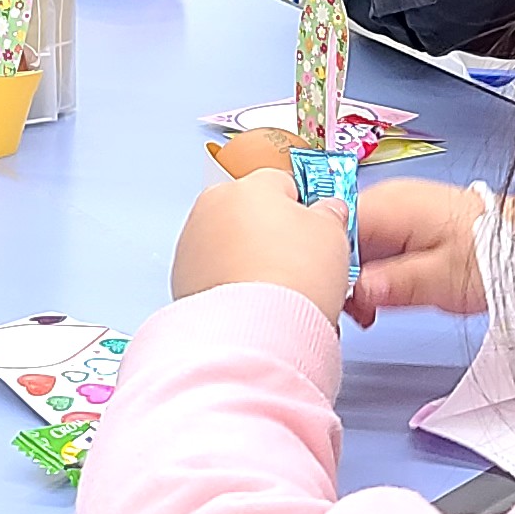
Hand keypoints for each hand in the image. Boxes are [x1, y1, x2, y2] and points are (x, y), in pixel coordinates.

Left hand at [171, 168, 351, 314]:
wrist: (255, 330)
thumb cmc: (290, 280)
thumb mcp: (333, 234)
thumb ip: (329, 214)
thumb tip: (328, 211)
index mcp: (250, 186)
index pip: (283, 183)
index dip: (306, 209)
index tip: (316, 229)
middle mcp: (212, 207)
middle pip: (252, 213)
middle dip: (273, 235)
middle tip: (299, 264)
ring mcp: (192, 243)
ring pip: (229, 244)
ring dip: (249, 261)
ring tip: (277, 290)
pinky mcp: (181, 279)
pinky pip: (214, 274)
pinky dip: (230, 285)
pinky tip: (254, 304)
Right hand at [343, 178, 488, 326]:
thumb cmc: (493, 253)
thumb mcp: (441, 279)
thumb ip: (393, 285)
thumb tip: (354, 292)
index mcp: (389, 204)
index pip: (330, 227)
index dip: (325, 265)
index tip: (334, 297)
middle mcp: (387, 199)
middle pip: (336, 236)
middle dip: (339, 276)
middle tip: (356, 311)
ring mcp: (395, 209)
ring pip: (351, 244)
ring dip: (354, 277)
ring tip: (371, 310)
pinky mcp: (404, 223)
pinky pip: (370, 246)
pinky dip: (371, 272)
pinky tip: (382, 295)